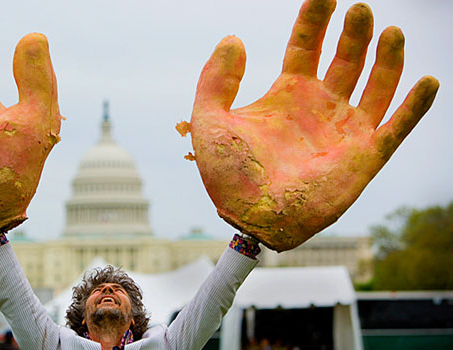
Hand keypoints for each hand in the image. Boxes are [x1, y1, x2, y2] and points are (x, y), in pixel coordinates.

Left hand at [183, 0, 437, 250]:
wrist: (250, 219)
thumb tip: (233, 38)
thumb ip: (216, 80)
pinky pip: (397, 127)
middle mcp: (319, 107)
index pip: (305, 45)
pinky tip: (427, 81)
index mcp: (286, 95)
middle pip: (345, 58)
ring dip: (386, 58)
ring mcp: (344, 130)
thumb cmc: (228, 176)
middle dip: (353, 32)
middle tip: (359, 9)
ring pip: (376, 85)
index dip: (315, 17)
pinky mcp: (365, 156)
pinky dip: (415, 106)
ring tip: (388, 31)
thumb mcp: (210, 121)